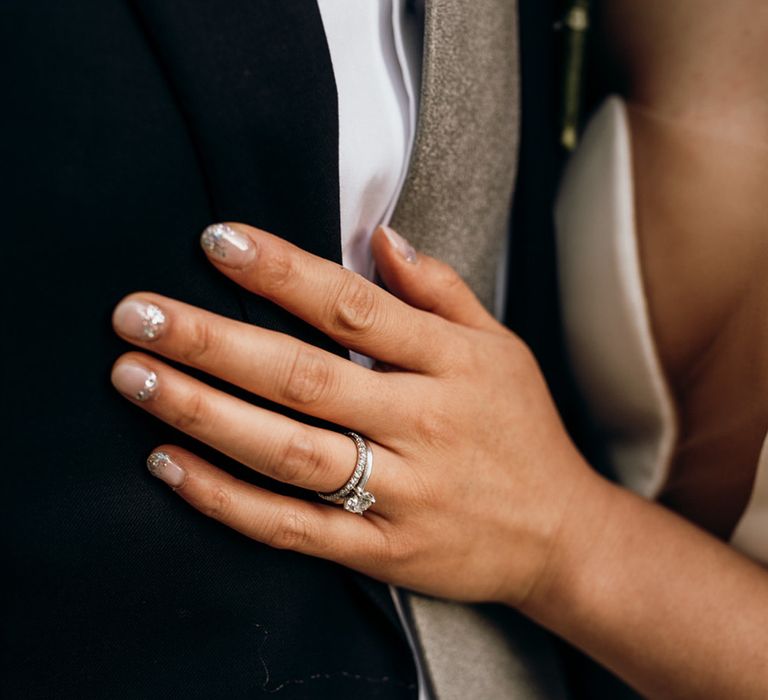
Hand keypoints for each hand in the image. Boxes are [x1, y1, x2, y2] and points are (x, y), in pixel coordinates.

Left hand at [110, 222, 596, 605]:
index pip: (354, 307)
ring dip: (204, 413)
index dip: (284, 272)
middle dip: (213, 341)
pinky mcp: (380, 549)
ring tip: (135, 378)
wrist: (558, 534)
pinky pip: (292, 526)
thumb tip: (382, 233)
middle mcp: (421, 423)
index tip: (220, 240)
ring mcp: (399, 492)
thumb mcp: (500, 348)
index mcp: (451, 364)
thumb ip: (441, 290)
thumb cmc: (521, 430)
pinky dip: (226, 499)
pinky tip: (169, 465)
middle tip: (138, 313)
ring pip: (288, 450)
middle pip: (304, 376)